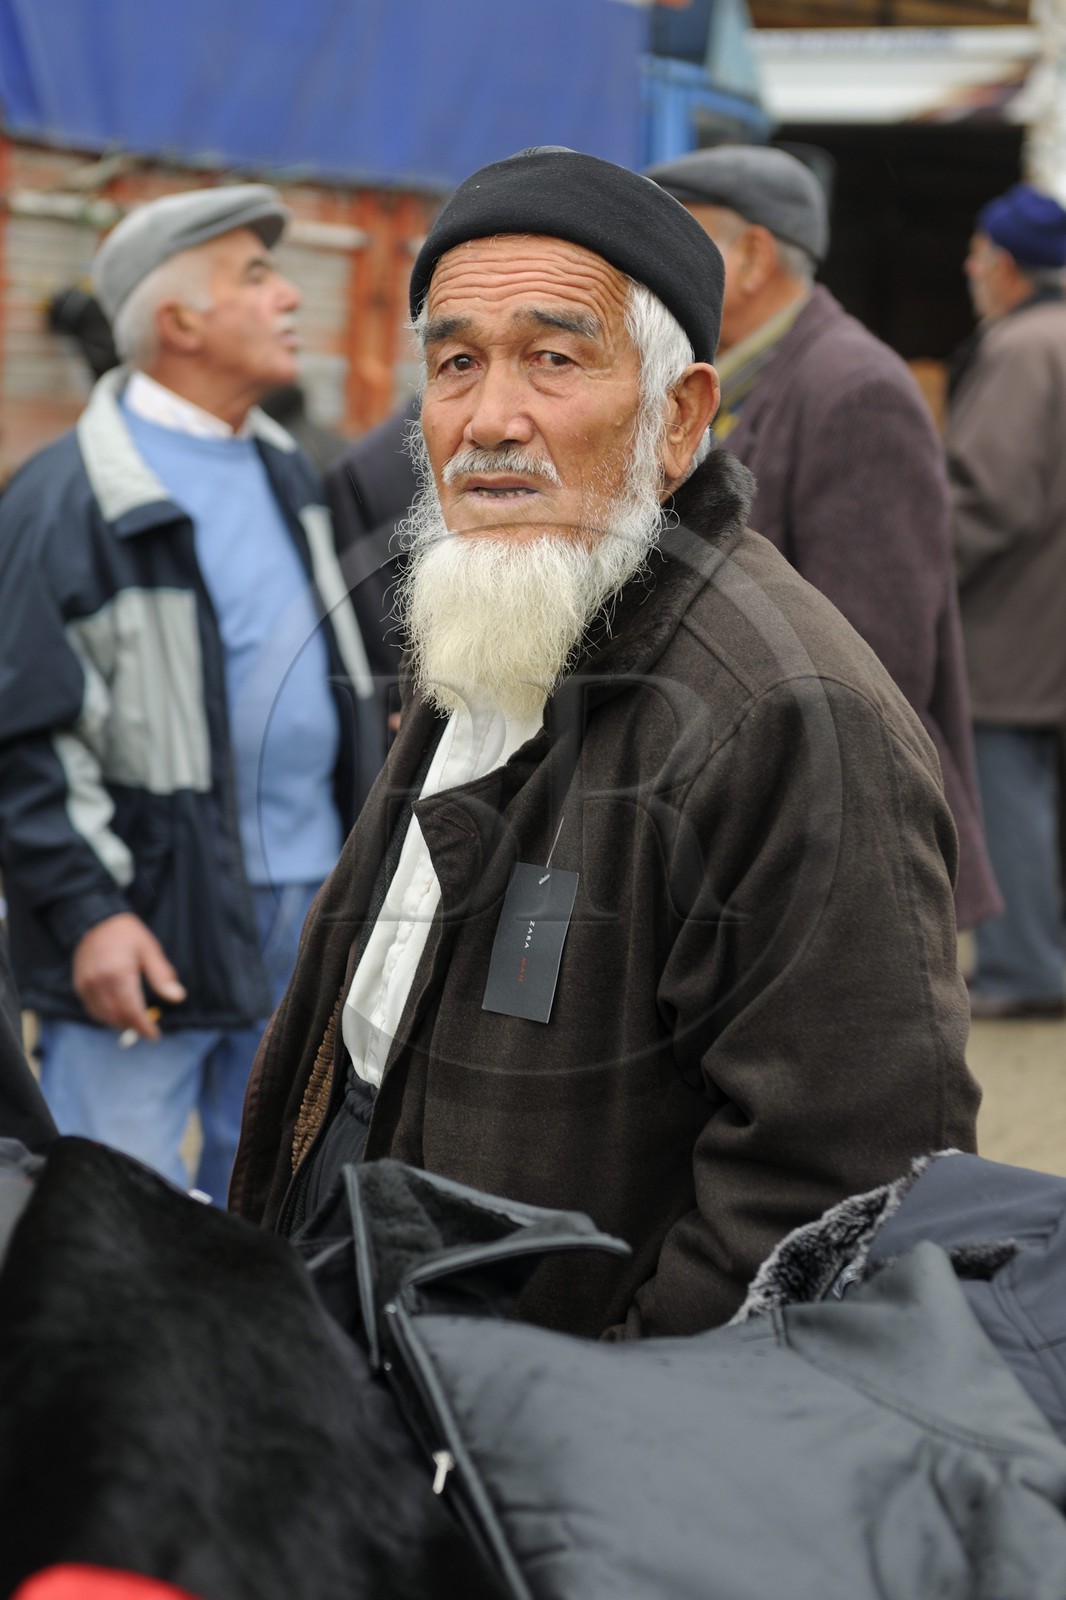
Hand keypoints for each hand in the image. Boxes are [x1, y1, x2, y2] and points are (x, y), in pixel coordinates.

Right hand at [72, 913, 186, 1039]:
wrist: (97, 920)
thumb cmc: (128, 934)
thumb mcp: (150, 950)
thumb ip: (162, 976)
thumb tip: (177, 997)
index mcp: (118, 972)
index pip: (132, 1010)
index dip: (144, 1027)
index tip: (155, 1036)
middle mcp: (99, 982)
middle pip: (116, 1017)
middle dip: (133, 1027)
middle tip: (147, 1028)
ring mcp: (86, 984)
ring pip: (103, 1016)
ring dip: (119, 1023)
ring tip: (135, 1021)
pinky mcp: (79, 985)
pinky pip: (92, 1010)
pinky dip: (106, 1016)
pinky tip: (118, 1012)